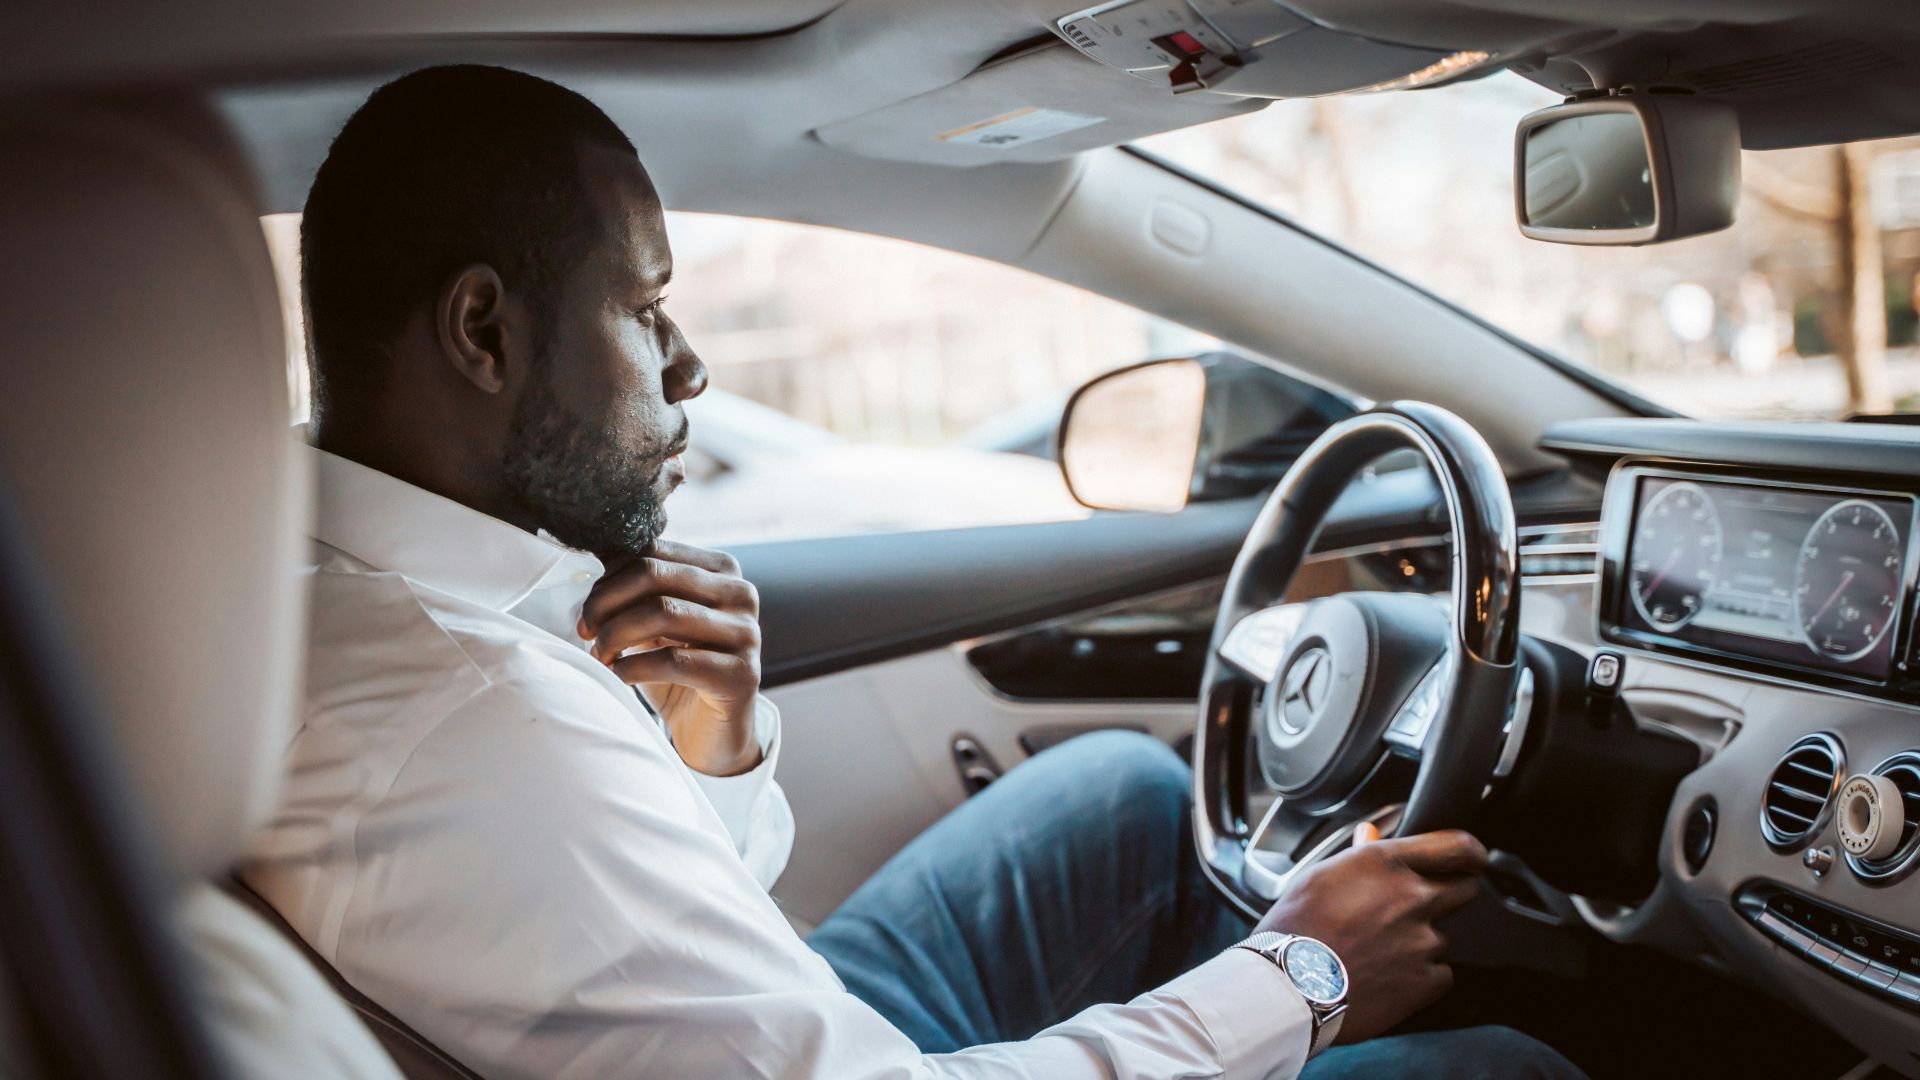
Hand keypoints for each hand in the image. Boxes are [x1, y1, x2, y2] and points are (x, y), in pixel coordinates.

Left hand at [579, 539, 762, 776]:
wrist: (711, 730)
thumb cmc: (678, 669)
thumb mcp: (655, 622)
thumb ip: (635, 589)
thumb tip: (591, 556)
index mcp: (722, 570)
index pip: (654, 551)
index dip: (610, 576)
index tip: (586, 606)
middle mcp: (741, 594)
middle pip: (656, 575)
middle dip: (607, 601)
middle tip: (585, 629)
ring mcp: (746, 634)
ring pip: (664, 612)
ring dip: (616, 634)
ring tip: (598, 654)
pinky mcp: (741, 674)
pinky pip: (674, 661)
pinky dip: (633, 666)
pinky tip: (617, 674)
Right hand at [1255, 824, 1487, 1044]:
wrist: (1289, 986)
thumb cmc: (1296, 927)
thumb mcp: (1321, 876)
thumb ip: (1359, 854)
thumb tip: (1371, 834)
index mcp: (1386, 863)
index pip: (1457, 847)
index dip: (1471, 853)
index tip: (1473, 860)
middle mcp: (1412, 897)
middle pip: (1466, 889)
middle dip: (1450, 895)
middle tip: (1416, 910)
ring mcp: (1424, 941)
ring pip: (1441, 936)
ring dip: (1420, 942)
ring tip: (1377, 952)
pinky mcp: (1427, 980)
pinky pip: (1439, 973)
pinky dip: (1418, 976)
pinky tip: (1384, 976)